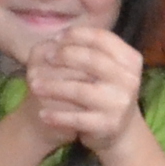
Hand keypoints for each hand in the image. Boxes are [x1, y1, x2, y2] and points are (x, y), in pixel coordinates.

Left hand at [26, 26, 143, 146]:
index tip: (57, 37)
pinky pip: (76, 118)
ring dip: (52, 87)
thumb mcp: (107, 67)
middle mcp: (129, 80)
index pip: (102, 39)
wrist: (120, 130)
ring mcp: (119, 103)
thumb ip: (89, 50)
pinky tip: (42, 114)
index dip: (77, 35)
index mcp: (130, 60)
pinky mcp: (108, 124)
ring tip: (34, 85)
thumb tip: (57, 39)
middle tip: (46, 57)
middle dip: (64, 56)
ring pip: (80, 90)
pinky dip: (57, 116)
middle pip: (91, 60)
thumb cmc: (106, 90)